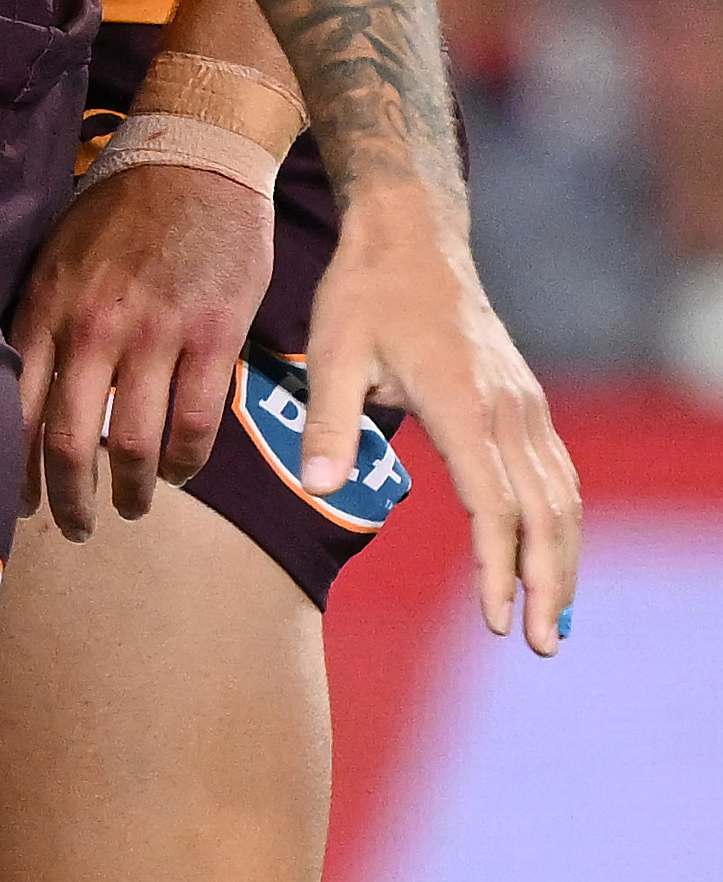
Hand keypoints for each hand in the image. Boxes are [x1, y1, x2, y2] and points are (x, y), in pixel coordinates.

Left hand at [11, 159, 275, 535]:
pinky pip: (194, 422)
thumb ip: (43, 320)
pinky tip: (176, 474)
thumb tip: (22, 386)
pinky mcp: (212, 337)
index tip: (16, 503)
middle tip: (75, 528)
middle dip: (67, 499)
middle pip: (66, 439)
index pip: (12, 407)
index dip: (12, 468)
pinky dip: (184, 462)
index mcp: (45, 307)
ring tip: (129, 510)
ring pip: (130, 442)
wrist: (196, 164)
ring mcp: (154, 334)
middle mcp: (91, 327)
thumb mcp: (57, 255)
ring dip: (129, 491)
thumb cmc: (121, 210)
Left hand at [301, 180, 582, 653]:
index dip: (496, 566)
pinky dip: (562, 523)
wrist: (410, 235)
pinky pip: (557, 474)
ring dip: (563, 561)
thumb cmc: (364, 293)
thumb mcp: (329, 348)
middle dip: (547, 584)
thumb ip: (327, 419)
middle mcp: (507, 409)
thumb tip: (318, 486)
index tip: (495, 620)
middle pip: (543, 513)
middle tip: (538, 645)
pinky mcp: (526, 401)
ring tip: (555, 622)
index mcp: (462, 402)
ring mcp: (524, 405)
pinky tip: (555, 558)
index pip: (493, 503)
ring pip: (561, 498)